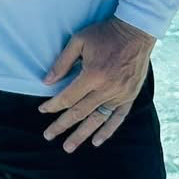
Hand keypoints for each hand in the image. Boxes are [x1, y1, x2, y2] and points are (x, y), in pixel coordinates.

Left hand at [39, 17, 155, 151]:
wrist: (136, 31)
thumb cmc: (105, 33)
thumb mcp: (79, 41)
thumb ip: (62, 62)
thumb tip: (47, 82)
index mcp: (93, 75)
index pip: (68, 97)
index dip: (53, 105)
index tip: (42, 110)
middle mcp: (107, 88)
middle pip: (79, 112)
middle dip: (62, 125)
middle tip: (48, 136)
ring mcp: (120, 94)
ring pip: (97, 119)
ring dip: (82, 134)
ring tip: (68, 147)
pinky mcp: (130, 96)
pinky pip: (118, 118)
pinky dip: (107, 131)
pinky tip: (96, 141)